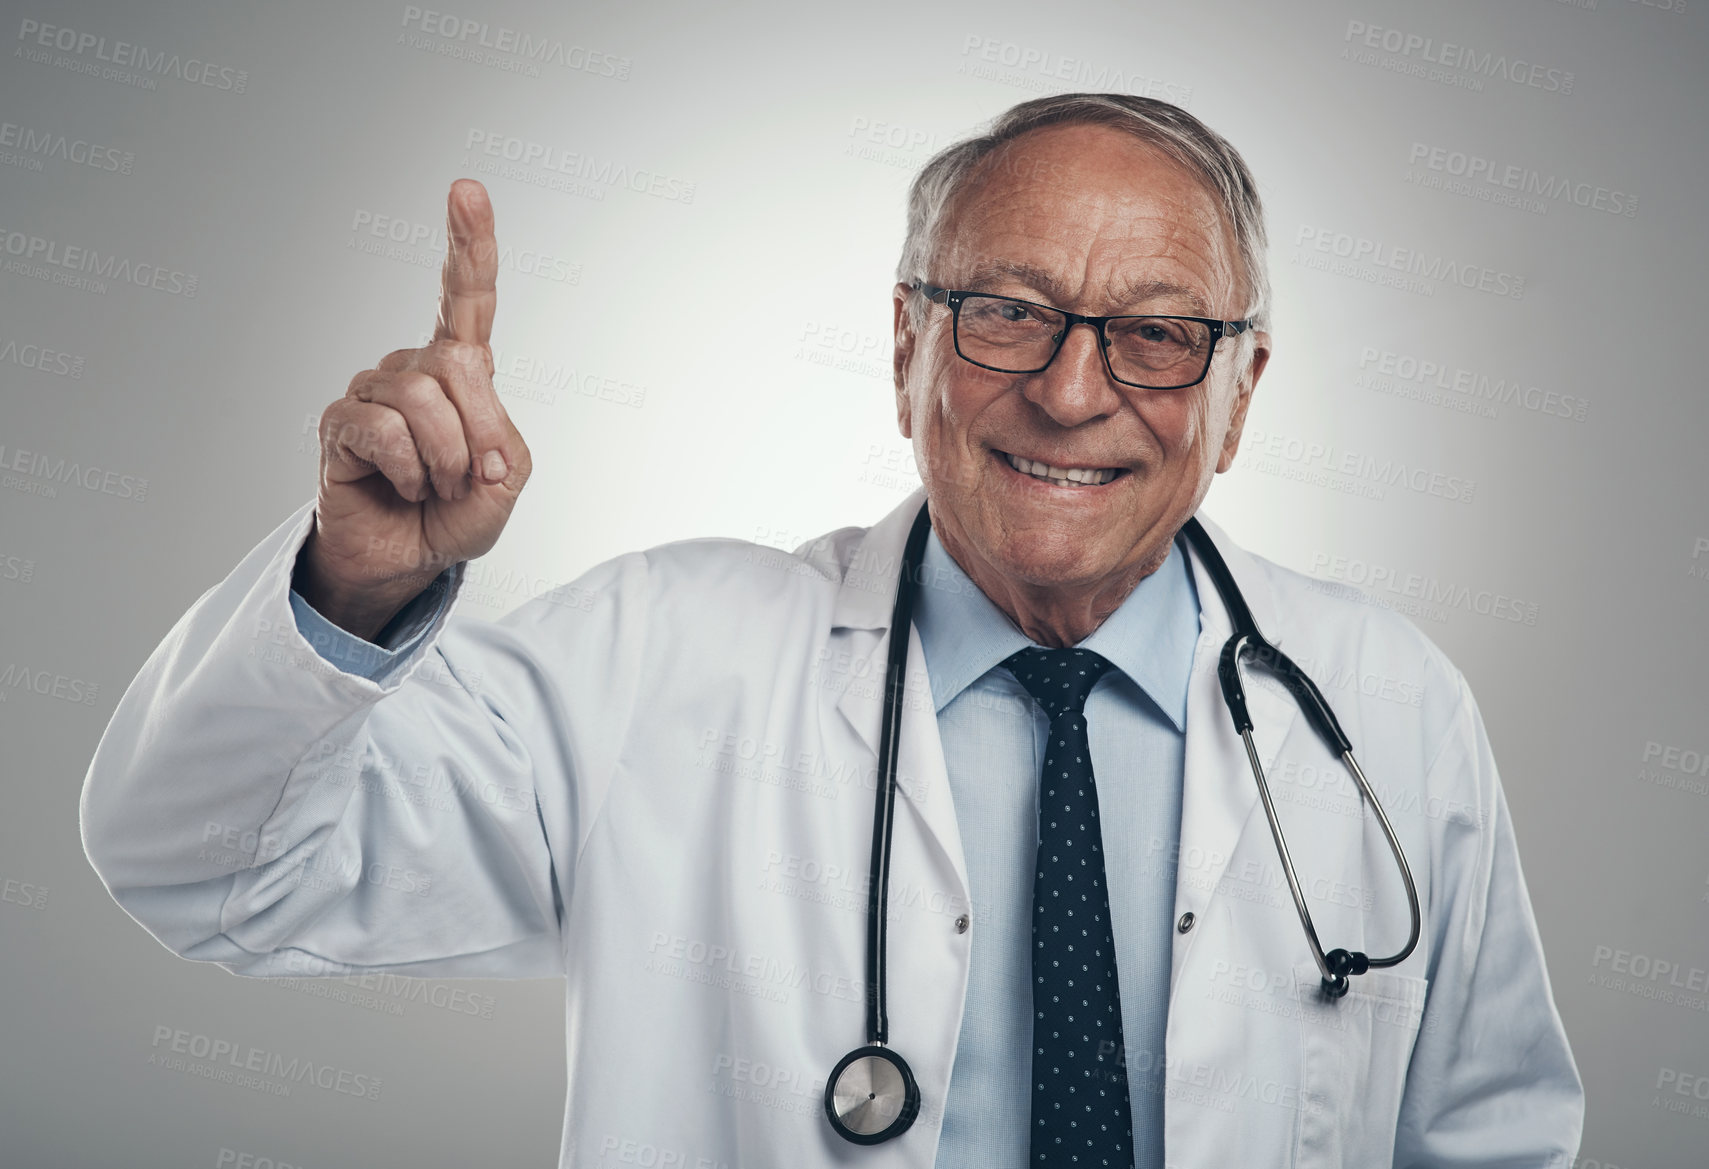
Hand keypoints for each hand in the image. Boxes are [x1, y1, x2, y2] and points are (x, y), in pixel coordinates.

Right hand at [296, 179, 530, 639]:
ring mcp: (372, 390)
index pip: (466, 297)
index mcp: (460, 368)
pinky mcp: (340, 422)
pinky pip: (386, 432)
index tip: (465, 188)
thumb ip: (502, 439)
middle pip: (459, 365)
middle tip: (471, 478)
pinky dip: (411, 471)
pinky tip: (403, 487)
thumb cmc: (456, 512)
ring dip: (445, 460)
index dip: (469, 243)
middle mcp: (413, 366)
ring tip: (433, 487)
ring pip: (423, 401)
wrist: (408, 561)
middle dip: (481, 434)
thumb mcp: (506, 478)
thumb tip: (467, 422)